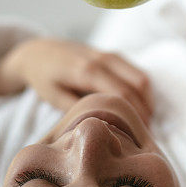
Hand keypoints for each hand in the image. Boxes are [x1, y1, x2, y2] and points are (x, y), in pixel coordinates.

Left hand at [12, 37, 153, 122]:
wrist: (37, 51)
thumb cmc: (43, 78)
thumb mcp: (54, 98)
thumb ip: (78, 109)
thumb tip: (102, 124)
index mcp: (86, 71)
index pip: (121, 94)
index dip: (134, 115)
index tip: (138, 134)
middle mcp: (102, 59)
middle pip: (137, 86)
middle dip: (145, 111)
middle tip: (145, 133)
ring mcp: (109, 54)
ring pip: (141, 77)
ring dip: (148, 100)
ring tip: (146, 121)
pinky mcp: (112, 54)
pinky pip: (136, 71)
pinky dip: (143, 90)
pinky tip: (140, 106)